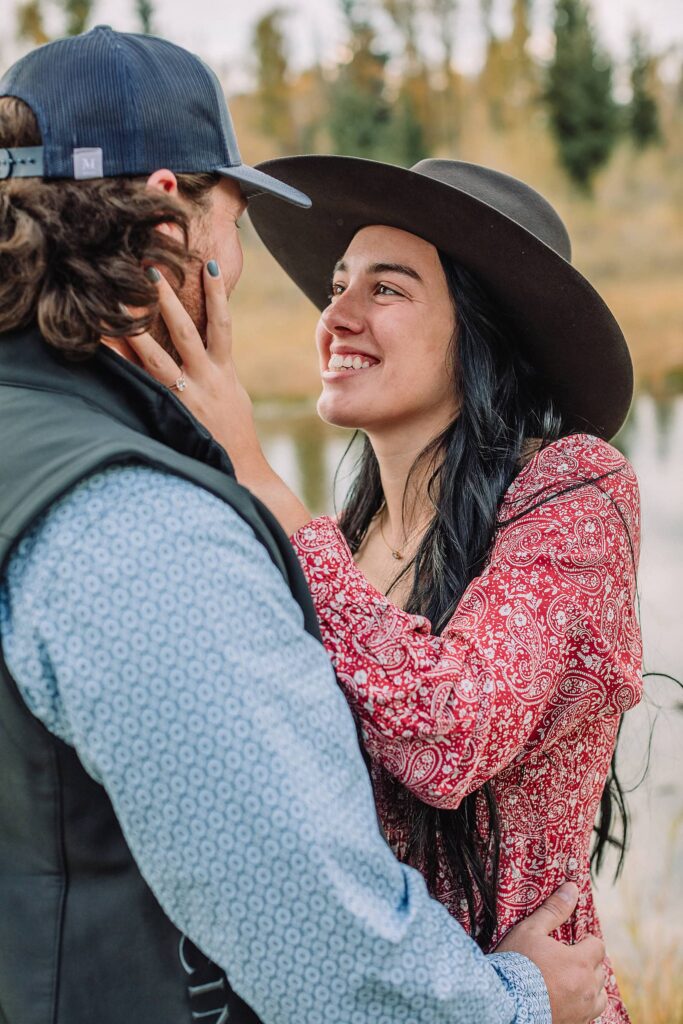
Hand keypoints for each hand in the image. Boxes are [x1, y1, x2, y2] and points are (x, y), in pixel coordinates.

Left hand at [124, 262, 268, 483]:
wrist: (240, 471)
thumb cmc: (234, 434)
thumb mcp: (234, 396)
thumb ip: (219, 369)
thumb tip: (208, 347)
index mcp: (225, 372)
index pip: (222, 324)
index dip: (218, 294)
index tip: (210, 265)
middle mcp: (206, 380)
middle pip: (185, 331)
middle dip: (167, 301)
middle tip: (149, 270)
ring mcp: (186, 398)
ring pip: (157, 358)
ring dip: (137, 330)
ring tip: (118, 306)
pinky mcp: (171, 416)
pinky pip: (143, 389)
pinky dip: (124, 371)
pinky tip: (104, 353)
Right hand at [497, 883, 606, 1023]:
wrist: (503, 1003)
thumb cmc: (517, 963)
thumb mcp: (531, 930)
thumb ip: (554, 910)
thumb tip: (572, 888)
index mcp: (580, 962)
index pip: (597, 946)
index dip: (585, 941)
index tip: (571, 941)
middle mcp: (587, 988)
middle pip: (600, 969)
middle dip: (587, 962)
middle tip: (566, 958)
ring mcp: (582, 1011)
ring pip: (600, 996)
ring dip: (590, 986)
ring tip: (571, 980)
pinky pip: (589, 1014)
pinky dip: (583, 1006)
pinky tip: (566, 999)